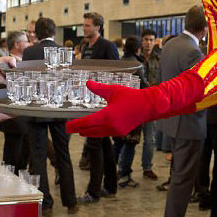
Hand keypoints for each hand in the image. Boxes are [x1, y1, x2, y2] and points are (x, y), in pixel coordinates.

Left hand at [66, 70, 204, 136]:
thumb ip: (99, 88)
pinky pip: (105, 133)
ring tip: (79, 130)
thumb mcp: (113, 90)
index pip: (87, 122)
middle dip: (79, 129)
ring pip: (97, 133)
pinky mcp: (120, 132)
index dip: (75, 125)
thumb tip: (87, 83)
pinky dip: (97, 132)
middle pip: (90, 130)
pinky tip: (94, 130)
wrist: (148, 106)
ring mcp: (116, 131)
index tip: (67, 126)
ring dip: (88, 132)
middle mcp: (110, 126)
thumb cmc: (131, 96)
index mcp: (107, 116)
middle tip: (69, 129)